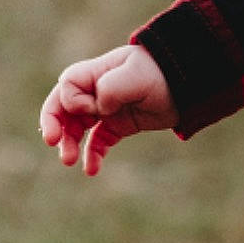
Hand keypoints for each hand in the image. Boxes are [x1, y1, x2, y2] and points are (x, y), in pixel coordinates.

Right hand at [39, 45, 176, 175]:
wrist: (190, 84)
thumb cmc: (162, 73)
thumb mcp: (137, 76)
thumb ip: (112, 87)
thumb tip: (97, 107)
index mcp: (97, 72)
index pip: (67, 85)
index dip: (71, 101)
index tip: (92, 109)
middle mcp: (98, 90)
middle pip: (64, 107)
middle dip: (55, 124)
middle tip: (53, 142)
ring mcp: (107, 108)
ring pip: (78, 127)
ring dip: (70, 144)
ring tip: (70, 161)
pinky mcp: (119, 125)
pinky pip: (98, 141)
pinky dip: (92, 155)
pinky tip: (91, 170)